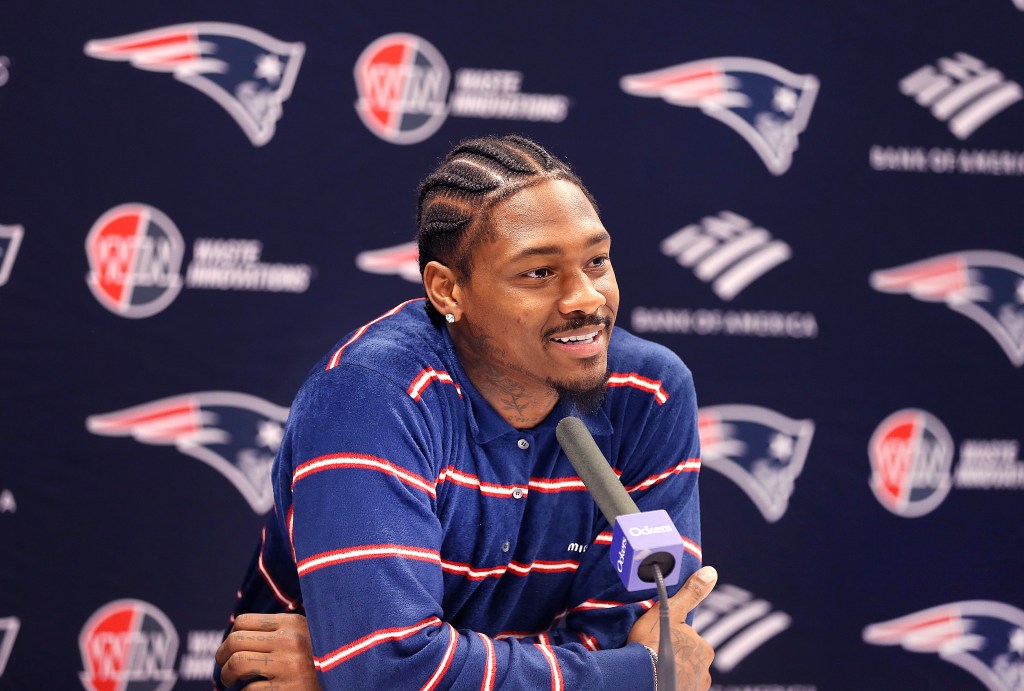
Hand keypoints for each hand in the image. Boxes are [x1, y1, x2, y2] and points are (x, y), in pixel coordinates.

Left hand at [215, 612, 319, 689]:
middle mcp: (289, 640)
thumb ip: (281, 632)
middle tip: (224, 671)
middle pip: (235, 641)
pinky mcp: (288, 689)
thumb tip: (240, 636)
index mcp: (291, 623)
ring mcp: (288, 665)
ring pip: (238, 664)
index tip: (230, 650)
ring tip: (231, 683)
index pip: (243, 621)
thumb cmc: (324, 658)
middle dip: (221, 658)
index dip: (230, 637)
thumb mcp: (308, 634)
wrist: (352, 675)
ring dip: (227, 677)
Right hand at [627, 565, 717, 690]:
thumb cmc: (652, 643)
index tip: (657, 640)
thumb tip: (711, 572)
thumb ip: (690, 593)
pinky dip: (667, 685)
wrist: (638, 678)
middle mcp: (705, 672)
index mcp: (704, 649)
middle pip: (688, 660)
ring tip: (651, 670)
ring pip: (683, 677)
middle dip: (675, 659)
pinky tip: (655, 681)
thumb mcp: (669, 612)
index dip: (673, 639)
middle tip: (653, 655)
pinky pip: (677, 688)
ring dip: (672, 674)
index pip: (689, 641)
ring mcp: (694, 689)